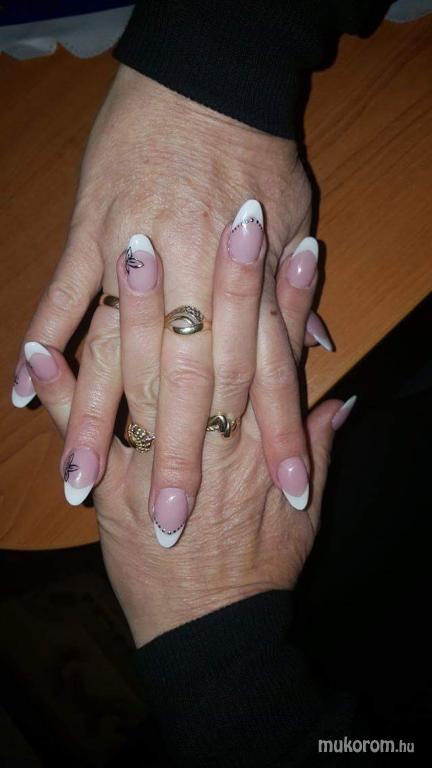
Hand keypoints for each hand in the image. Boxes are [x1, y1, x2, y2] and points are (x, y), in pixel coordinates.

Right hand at [12, 65, 326, 514]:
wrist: (209, 77)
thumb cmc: (258, 149)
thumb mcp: (297, 220)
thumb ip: (295, 298)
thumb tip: (320, 352)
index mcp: (249, 283)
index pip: (265, 381)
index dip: (275, 442)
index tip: (275, 502)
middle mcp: (195, 282)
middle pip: (190, 388)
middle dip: (180, 460)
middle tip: (169, 528)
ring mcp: (136, 259)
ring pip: (117, 358)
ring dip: (99, 424)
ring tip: (81, 485)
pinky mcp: (91, 231)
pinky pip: (59, 293)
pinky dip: (41, 340)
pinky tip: (17, 391)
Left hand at [22, 219, 351, 646]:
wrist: (209, 629)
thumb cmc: (259, 571)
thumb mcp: (303, 515)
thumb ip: (318, 445)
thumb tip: (339, 395)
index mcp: (256, 444)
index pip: (275, 357)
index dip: (287, 298)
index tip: (292, 245)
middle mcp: (206, 440)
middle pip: (214, 349)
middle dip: (225, 280)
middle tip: (231, 216)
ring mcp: (148, 457)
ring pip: (142, 373)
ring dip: (137, 311)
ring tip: (135, 246)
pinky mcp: (109, 480)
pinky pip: (75, 424)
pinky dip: (52, 384)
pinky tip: (30, 346)